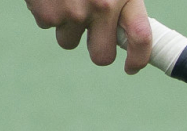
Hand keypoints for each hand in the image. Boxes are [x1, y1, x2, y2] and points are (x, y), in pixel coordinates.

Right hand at [25, 0, 151, 73]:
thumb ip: (122, 3)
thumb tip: (127, 31)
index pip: (141, 38)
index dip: (139, 59)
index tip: (131, 67)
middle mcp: (102, 7)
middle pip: (101, 57)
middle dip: (95, 48)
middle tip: (92, 33)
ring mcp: (72, 13)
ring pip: (69, 41)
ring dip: (67, 25)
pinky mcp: (46, 13)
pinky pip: (47, 25)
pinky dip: (47, 11)